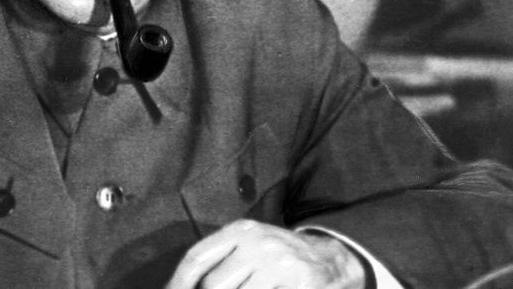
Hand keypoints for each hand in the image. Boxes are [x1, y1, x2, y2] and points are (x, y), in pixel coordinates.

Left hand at [164, 220, 365, 288]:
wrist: (333, 257)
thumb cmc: (279, 257)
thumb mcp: (248, 246)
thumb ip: (220, 261)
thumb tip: (180, 286)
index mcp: (241, 231)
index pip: (197, 257)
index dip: (179, 282)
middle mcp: (258, 243)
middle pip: (215, 284)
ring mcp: (280, 264)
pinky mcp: (300, 284)